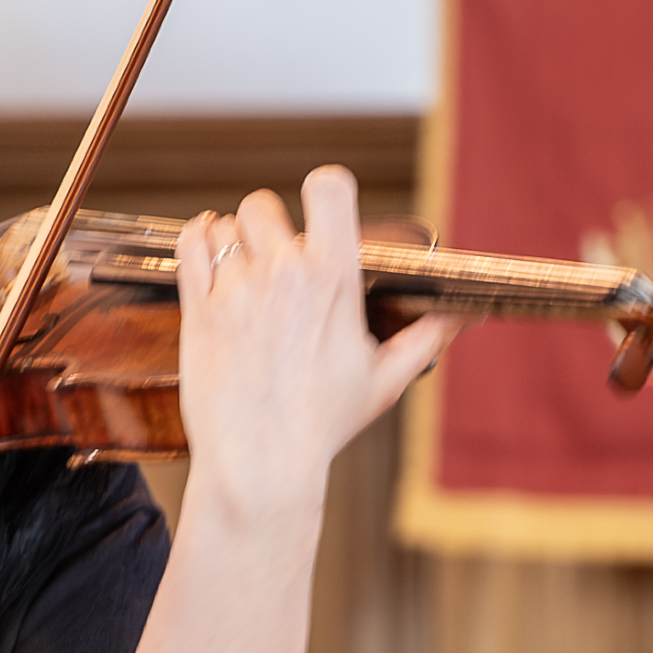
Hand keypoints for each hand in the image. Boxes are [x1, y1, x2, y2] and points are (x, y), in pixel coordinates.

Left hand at [170, 167, 449, 538]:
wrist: (261, 465)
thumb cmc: (324, 424)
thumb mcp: (384, 379)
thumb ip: (425, 338)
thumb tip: (462, 316)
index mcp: (334, 280)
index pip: (329, 188)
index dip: (325, 189)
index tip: (322, 212)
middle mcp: (283, 275)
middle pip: (266, 204)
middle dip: (271, 226)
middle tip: (277, 259)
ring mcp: (236, 290)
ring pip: (226, 226)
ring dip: (235, 242)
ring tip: (245, 274)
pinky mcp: (198, 309)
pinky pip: (190, 243)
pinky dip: (198, 240)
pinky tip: (210, 255)